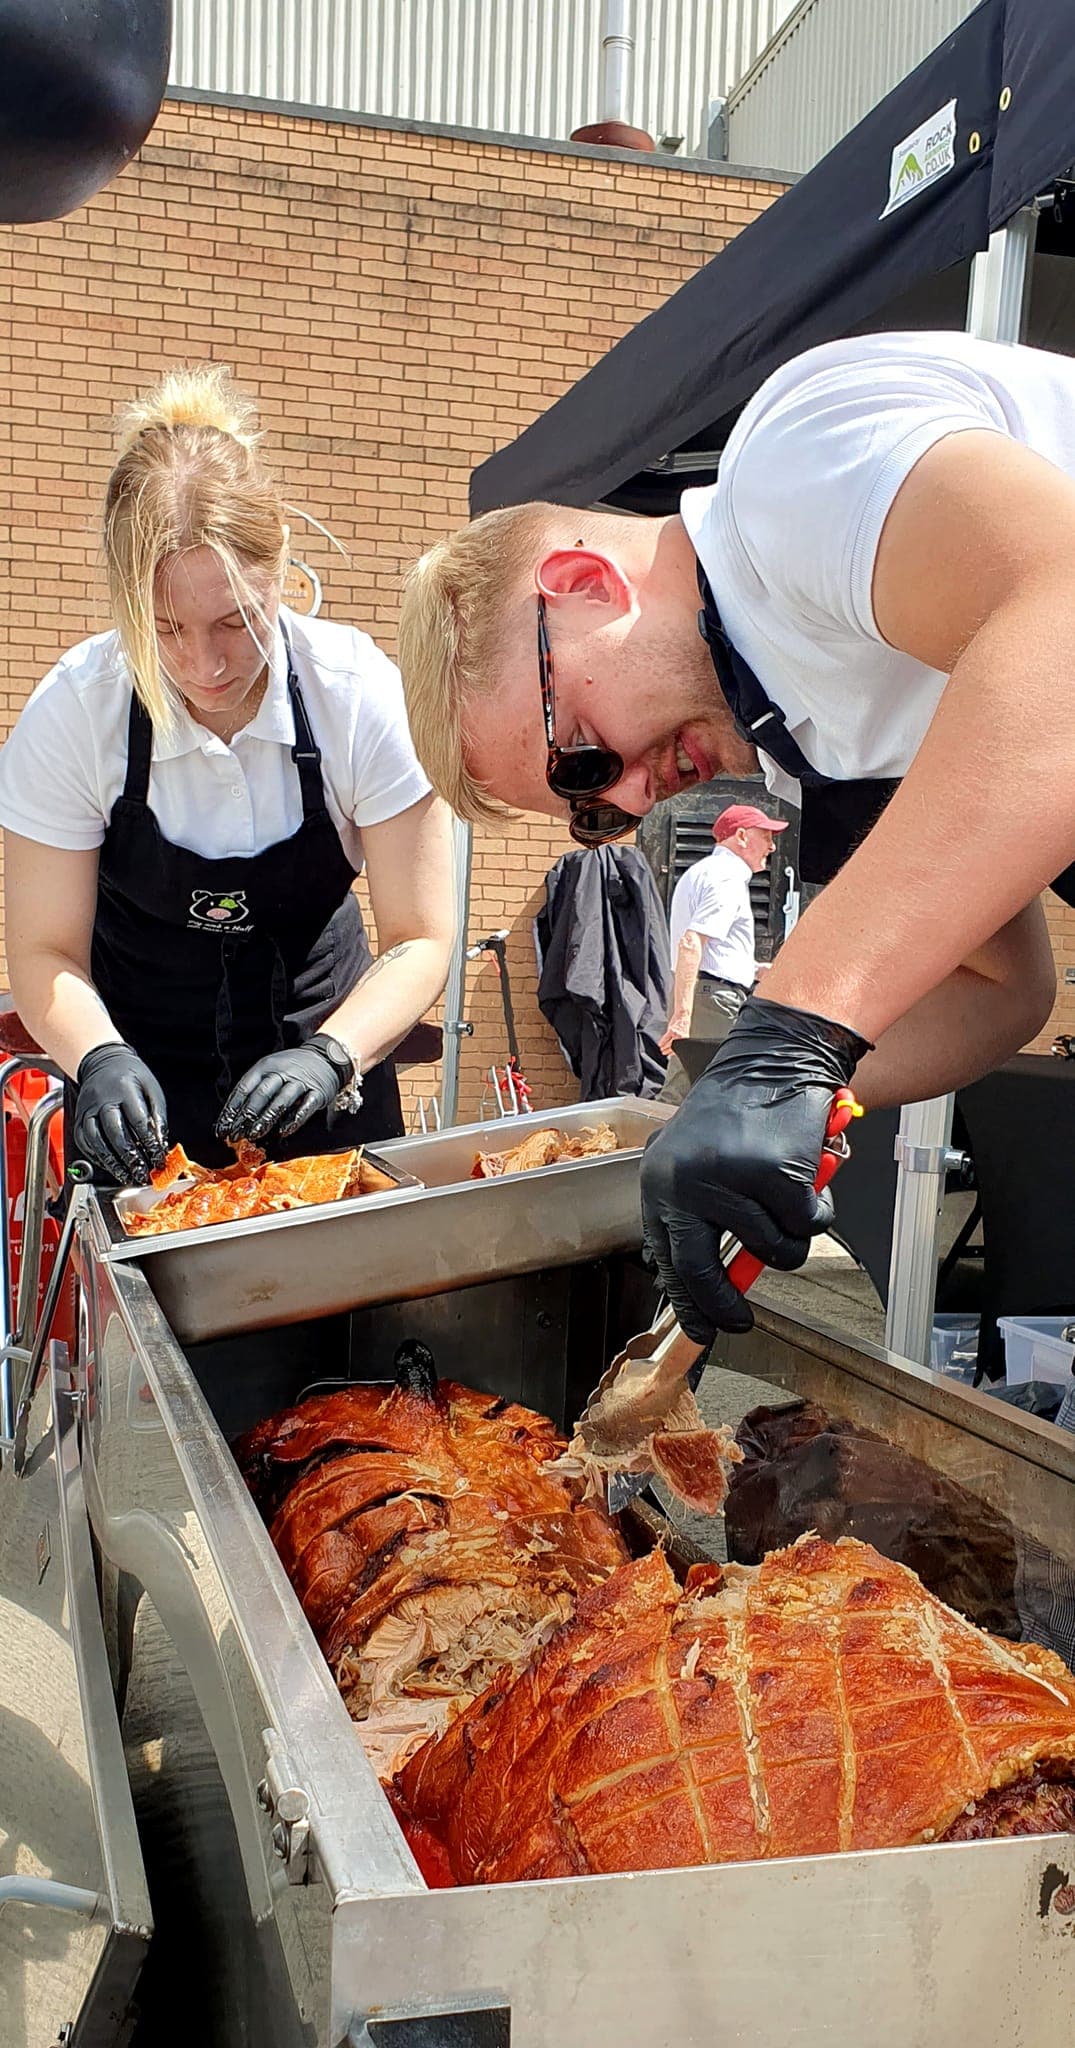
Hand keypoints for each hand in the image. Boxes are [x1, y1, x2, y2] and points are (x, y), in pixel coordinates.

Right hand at [72, 1042, 168, 1185]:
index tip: (158, 1158)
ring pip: (97, 1141)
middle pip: (115, 1133)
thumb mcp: (151, 1088)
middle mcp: (102, 1100)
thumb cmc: (130, 1075)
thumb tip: (161, 1141)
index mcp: (124, 1089)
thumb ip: (157, 1115)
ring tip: (126, 1174)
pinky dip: (97, 1156)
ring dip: (112, 1162)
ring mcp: (87, 1110)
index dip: (149, 1143)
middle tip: (142, 1171)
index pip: (138, 1121)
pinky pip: (85, 1142)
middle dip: (130, 1156)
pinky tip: (110, 1165)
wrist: (102, 1061)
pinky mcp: (79, 1118)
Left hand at [215, 1033, 357, 1144]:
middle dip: (246, 1117)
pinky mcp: (318, 1092)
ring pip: (281, 1101)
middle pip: (261, 1094)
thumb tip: (233, 1119)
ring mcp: (300, 1082)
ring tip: (254, 1136)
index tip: (222, 1128)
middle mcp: (282, 1072)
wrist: (325, 1056)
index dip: (231, 1110)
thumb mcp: (269, 1071)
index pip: (244, 1088)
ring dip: (266, 1119)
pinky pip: (305, 1107)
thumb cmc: (290, 1070)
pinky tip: (284, 1132)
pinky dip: (294, 1119)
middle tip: (235, 1135)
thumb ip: (254, 1091)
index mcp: (265, 1067)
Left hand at [640, 996, 869, 1343]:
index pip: (669, 1261)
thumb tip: (685, 1277)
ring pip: (771, 1251)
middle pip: (703, 1273)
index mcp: (661, 1183)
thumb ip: (688, 1212)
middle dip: (725, 1308)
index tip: (703, 1329)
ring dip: (791, 1240)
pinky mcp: (774, 1175)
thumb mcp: (691, 1159)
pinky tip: (811, 1183)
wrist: (773, 1059)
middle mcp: (686, 1183)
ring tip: (791, 1205)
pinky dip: (817, 1212)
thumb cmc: (738, 1110)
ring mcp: (729, 1180)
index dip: (688, 1302)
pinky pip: (806, 1224)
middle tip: (741, 1323)